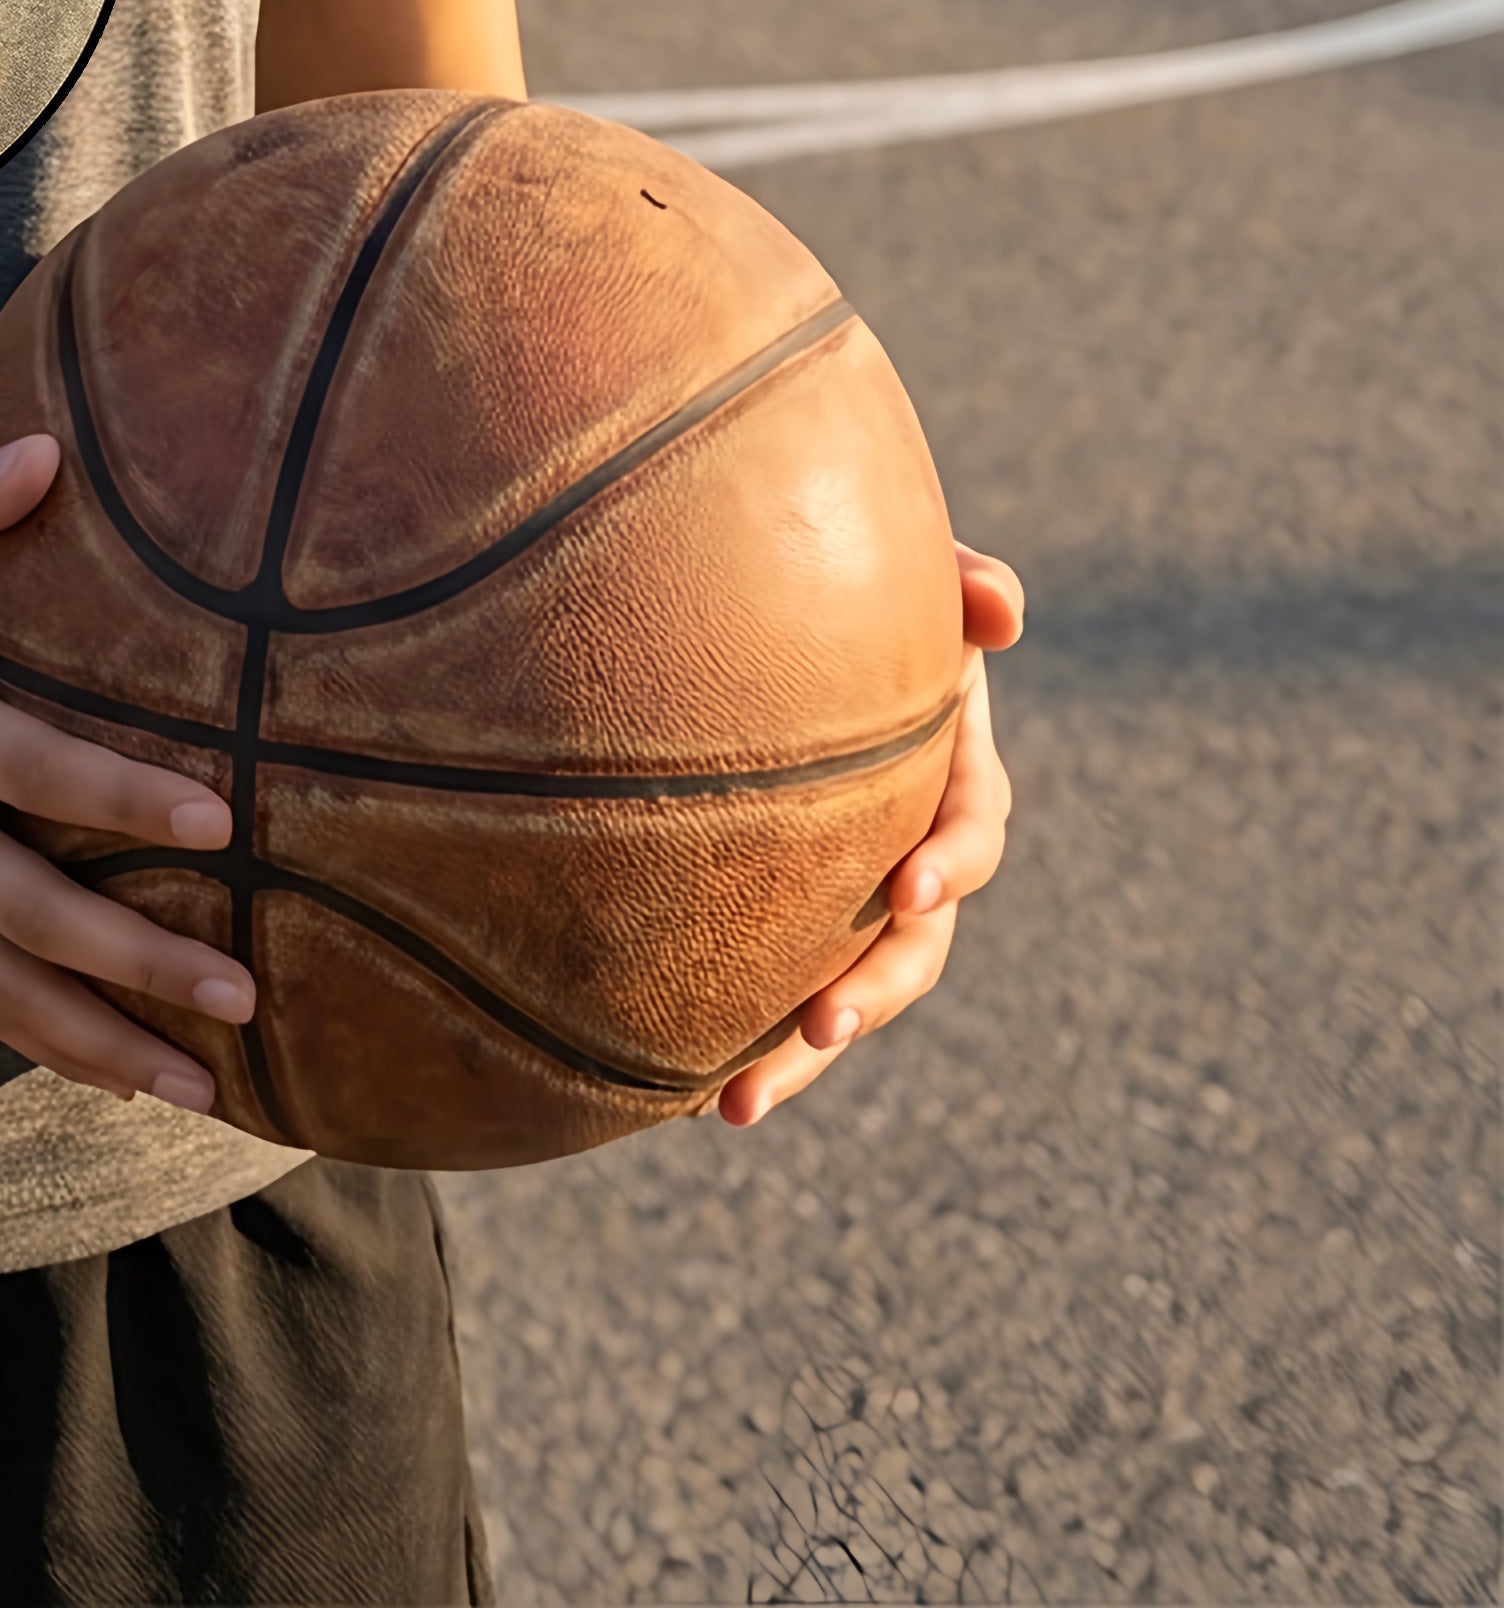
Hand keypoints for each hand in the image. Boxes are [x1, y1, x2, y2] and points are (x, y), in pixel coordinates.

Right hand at [0, 436, 253, 1108]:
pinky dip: (40, 1044)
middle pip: (26, 911)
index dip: (119, 798)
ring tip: (201, 1091)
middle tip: (243, 987)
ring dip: (100, 1042)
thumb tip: (53, 446)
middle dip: (137, 960)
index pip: (26, 768)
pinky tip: (118, 1075)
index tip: (220, 820)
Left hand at [722, 544, 1022, 1128]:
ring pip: (842, 987)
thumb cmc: (849, 566)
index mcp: (949, 766)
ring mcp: (847, 886)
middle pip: (914, 942)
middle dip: (874, 990)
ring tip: (732, 1107)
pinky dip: (735, 1035)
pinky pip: (768, 980)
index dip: (955, 858)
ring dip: (797, 1055)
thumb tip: (998, 607)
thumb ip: (956, 578)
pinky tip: (673, 1088)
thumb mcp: (907, 564)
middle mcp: (909, 839)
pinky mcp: (783, 908)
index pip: (974, 823)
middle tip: (821, 1025)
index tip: (911, 886)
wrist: (766, 592)